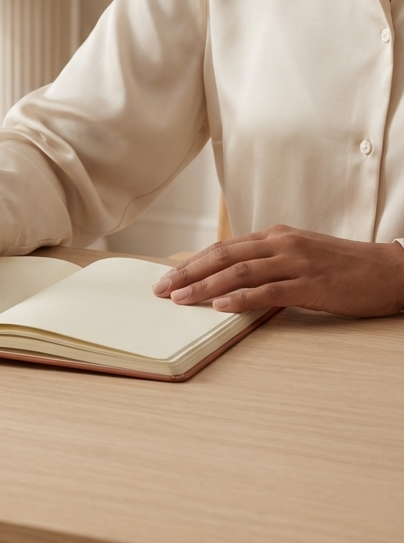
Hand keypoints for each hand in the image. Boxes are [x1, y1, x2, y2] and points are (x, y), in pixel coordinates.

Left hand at [152, 225, 403, 317]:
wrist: (387, 270)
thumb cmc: (344, 267)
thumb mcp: (301, 256)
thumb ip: (270, 263)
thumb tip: (234, 280)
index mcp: (276, 236)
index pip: (225, 247)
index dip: (193, 262)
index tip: (168, 276)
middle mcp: (281, 244)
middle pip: (224, 256)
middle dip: (188, 272)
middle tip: (160, 289)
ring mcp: (295, 262)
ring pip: (240, 272)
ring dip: (205, 286)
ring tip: (180, 298)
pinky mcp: (310, 284)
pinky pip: (268, 291)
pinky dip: (241, 298)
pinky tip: (221, 306)